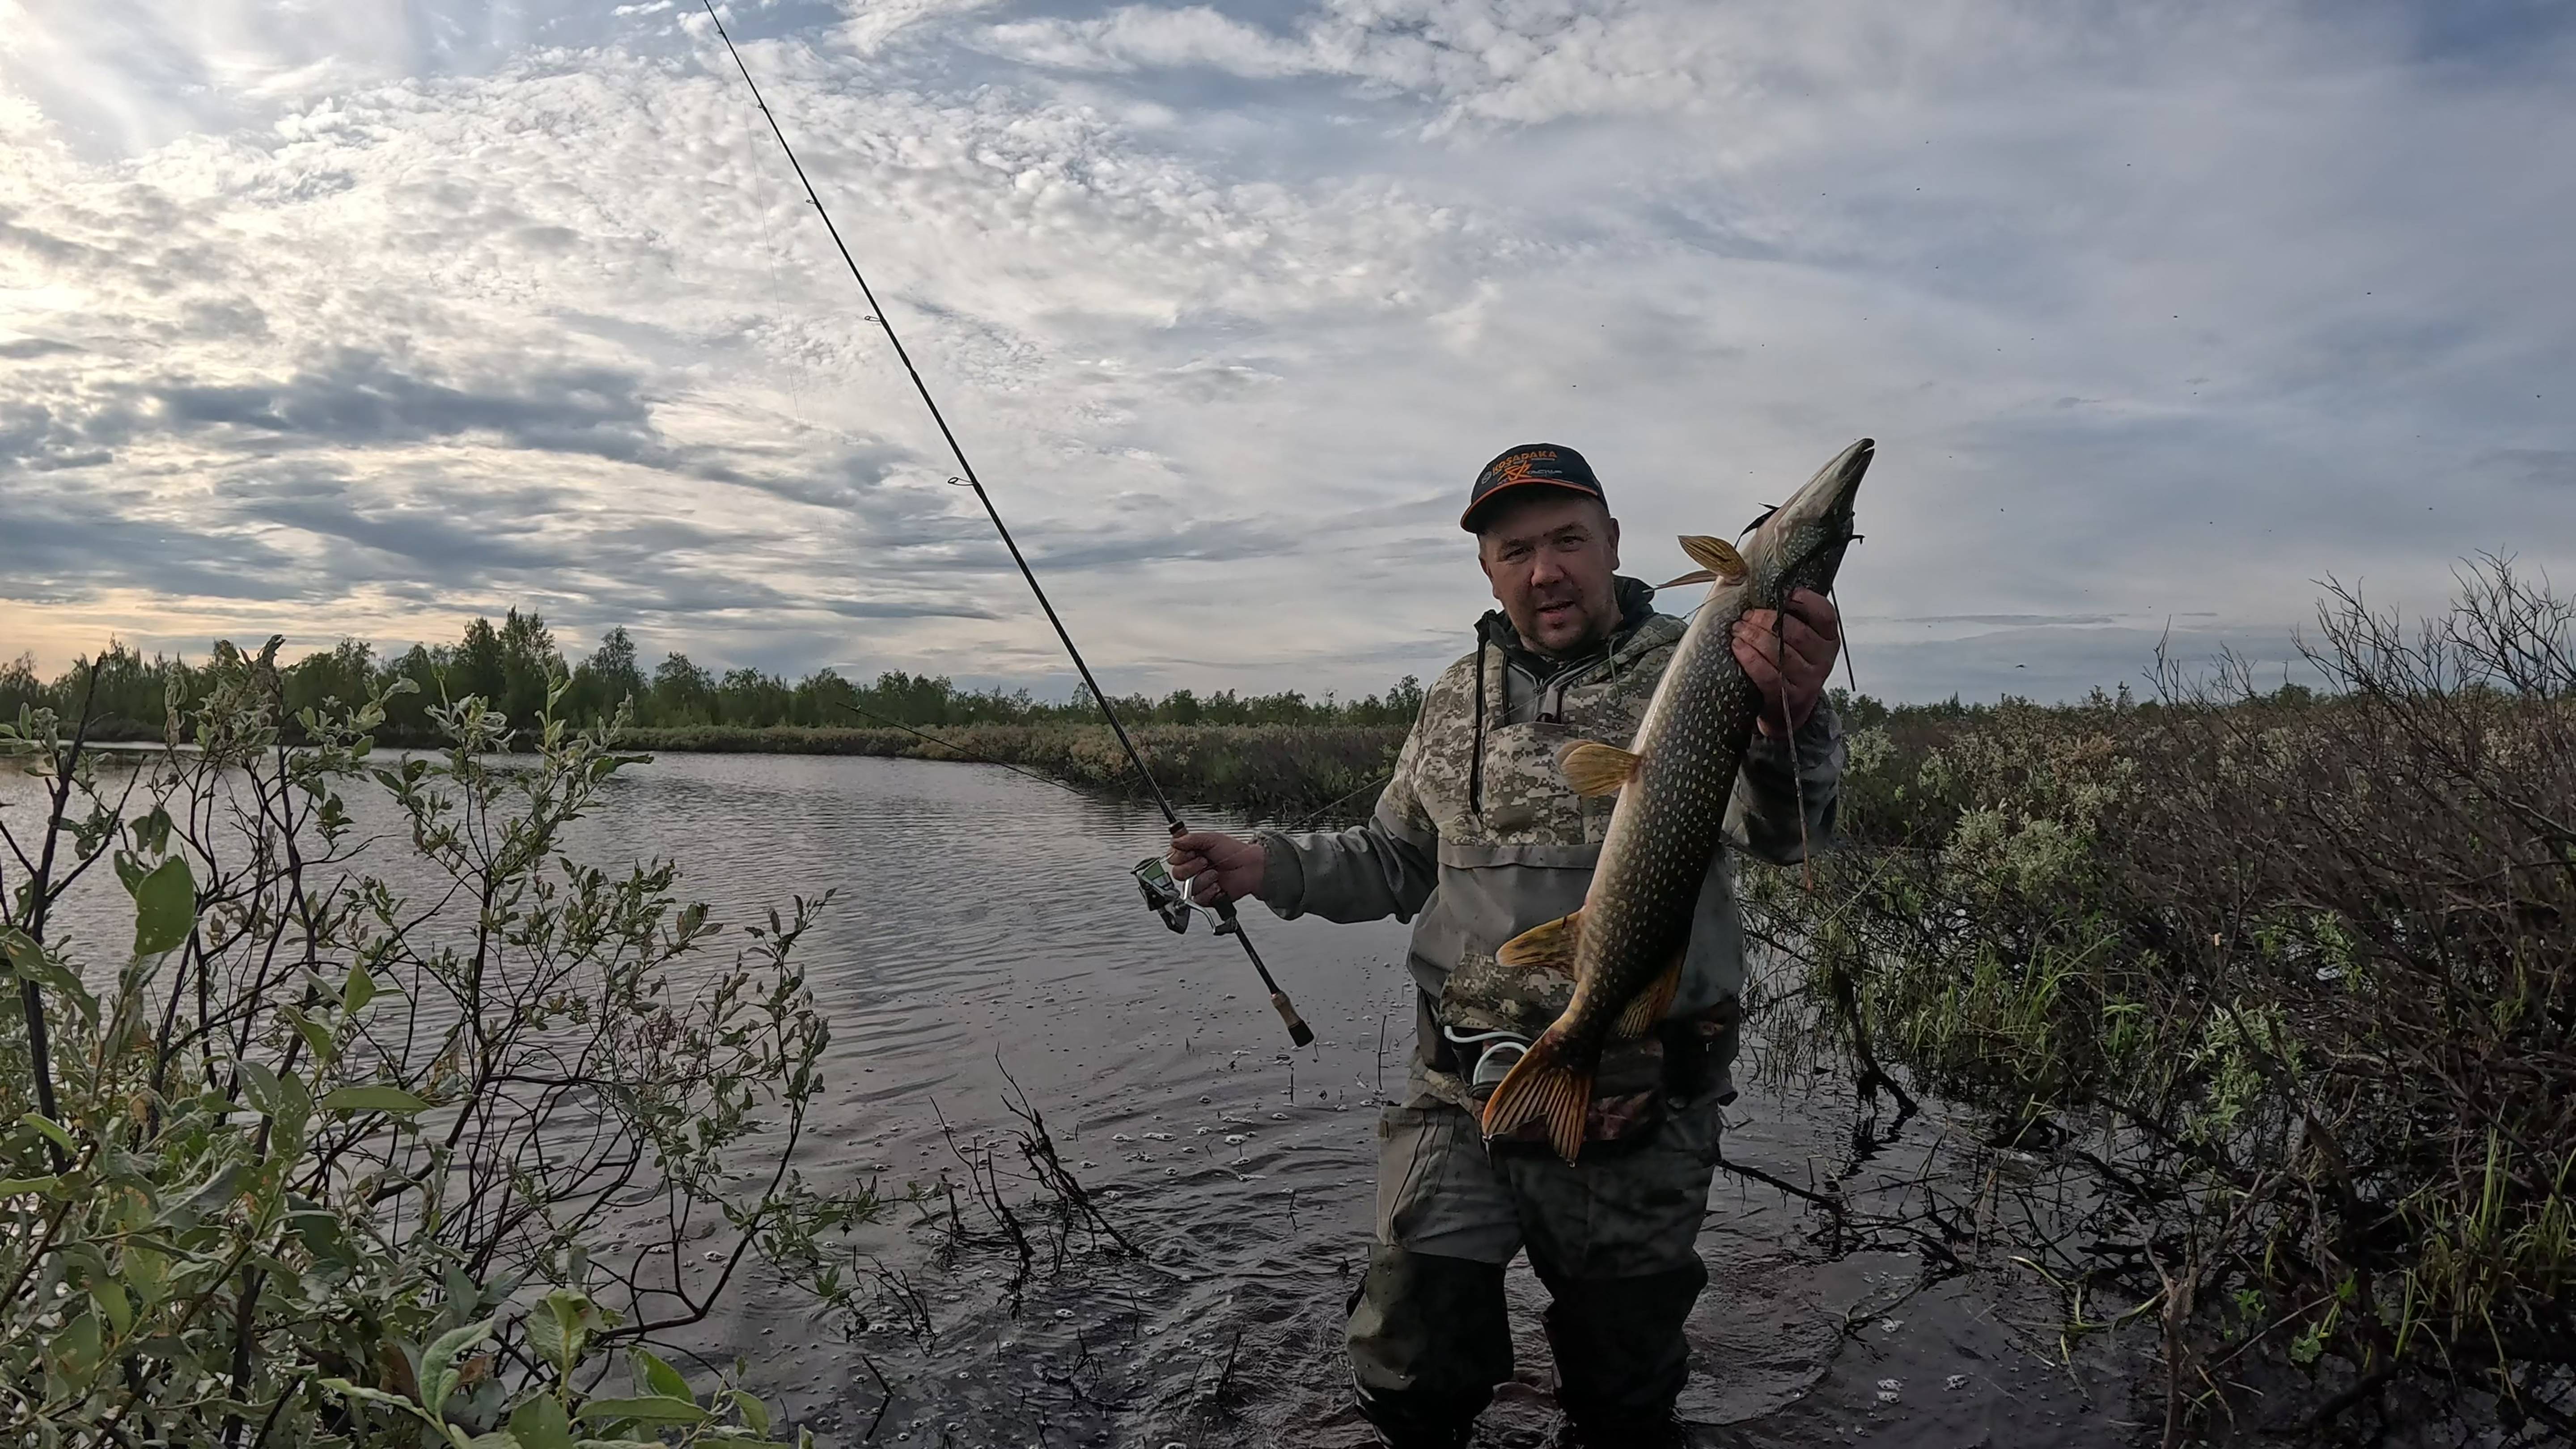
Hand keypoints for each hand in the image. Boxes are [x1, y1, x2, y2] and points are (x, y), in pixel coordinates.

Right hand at [1168, 830, 1265, 906]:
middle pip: (1176, 873)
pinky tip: (1217, 886)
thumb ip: (1191, 839)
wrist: (1250, 867)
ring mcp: (1200, 883)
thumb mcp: (1212, 839)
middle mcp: (1194, 869)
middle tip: (1204, 861)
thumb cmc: (1235, 852)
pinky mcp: (1206, 897)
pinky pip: (1197, 899)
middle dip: (1191, 867)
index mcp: (1192, 854)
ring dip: (1202, 879)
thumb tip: (1174, 841)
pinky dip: (1208, 892)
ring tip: (1215, 874)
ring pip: (1187, 886)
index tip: (1192, 851)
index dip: (1180, 856)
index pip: (1173, 858)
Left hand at [1732, 588, 1839, 737]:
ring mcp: (1807, 680)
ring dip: (1753, 636)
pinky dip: (1749, 658)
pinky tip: (1737, 646)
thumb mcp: (1798, 642)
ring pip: (1779, 652)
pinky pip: (1767, 674)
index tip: (1786, 593)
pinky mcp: (1788, 698)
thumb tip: (1759, 584)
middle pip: (1795, 632)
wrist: (1787, 712)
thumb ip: (1791, 617)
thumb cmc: (1788, 665)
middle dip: (1766, 619)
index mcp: (1828, 640)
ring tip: (1737, 628)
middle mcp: (1823, 660)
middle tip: (1746, 615)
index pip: (1825, 615)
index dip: (1806, 601)